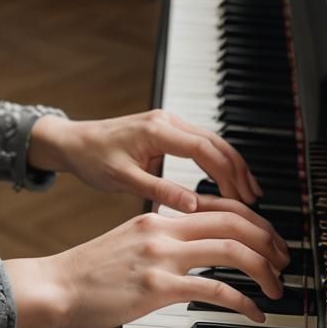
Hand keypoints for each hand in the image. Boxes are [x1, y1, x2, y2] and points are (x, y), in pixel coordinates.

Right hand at [4, 205, 289, 327]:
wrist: (55, 287)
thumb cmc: (88, 273)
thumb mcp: (129, 244)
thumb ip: (160, 241)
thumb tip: (191, 249)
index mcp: (158, 216)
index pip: (219, 206)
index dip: (254, 220)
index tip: (270, 239)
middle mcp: (163, 230)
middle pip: (234, 220)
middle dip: (268, 239)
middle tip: (284, 260)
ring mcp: (161, 258)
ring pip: (231, 249)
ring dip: (264, 269)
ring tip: (277, 287)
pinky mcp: (158, 288)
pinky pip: (215, 290)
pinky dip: (244, 301)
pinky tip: (254, 313)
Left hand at [28, 110, 263, 212]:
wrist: (72, 142)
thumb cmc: (92, 158)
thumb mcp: (123, 179)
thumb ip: (159, 190)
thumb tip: (194, 206)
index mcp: (158, 130)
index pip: (204, 150)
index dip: (226, 174)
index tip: (241, 198)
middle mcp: (167, 121)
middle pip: (215, 143)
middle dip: (238, 170)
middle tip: (254, 199)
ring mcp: (168, 123)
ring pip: (212, 142)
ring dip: (231, 165)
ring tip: (248, 192)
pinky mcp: (166, 131)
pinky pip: (200, 144)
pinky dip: (217, 161)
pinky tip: (226, 180)